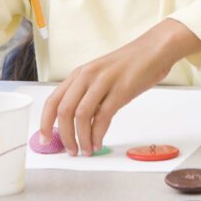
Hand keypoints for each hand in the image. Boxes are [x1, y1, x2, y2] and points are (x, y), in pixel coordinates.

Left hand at [39, 20, 185, 155]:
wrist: (155, 49)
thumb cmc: (131, 64)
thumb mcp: (102, 77)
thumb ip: (89, 97)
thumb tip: (80, 124)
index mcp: (79, 74)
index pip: (53, 101)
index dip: (45, 123)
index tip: (45, 139)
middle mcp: (87, 76)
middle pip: (64, 111)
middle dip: (64, 136)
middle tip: (70, 151)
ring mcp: (104, 82)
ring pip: (81, 116)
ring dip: (81, 138)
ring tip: (86, 150)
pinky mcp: (121, 90)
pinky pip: (103, 117)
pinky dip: (98, 135)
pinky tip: (99, 143)